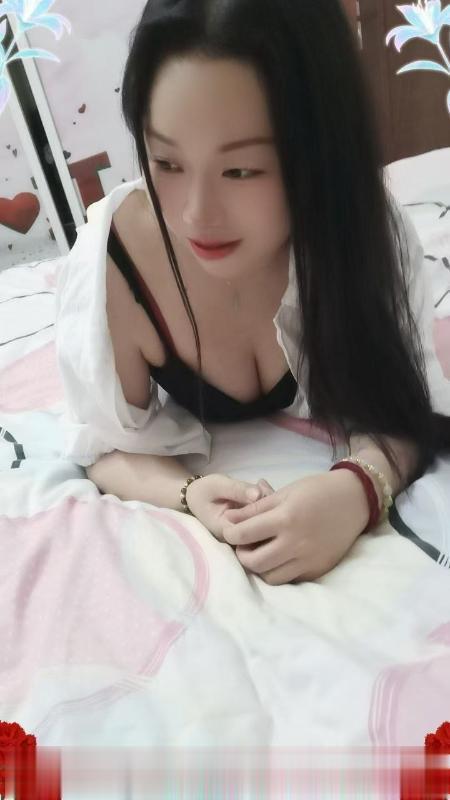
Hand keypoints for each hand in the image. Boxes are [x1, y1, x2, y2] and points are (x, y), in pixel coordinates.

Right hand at [186, 474, 274, 541]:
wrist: (195, 498)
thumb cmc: (204, 492)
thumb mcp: (217, 485)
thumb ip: (237, 490)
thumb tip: (259, 494)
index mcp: (228, 531)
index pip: (255, 526)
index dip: (263, 507)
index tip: (261, 489)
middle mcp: (239, 539)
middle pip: (264, 526)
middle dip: (269, 503)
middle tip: (261, 484)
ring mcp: (245, 536)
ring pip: (267, 522)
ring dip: (269, 502)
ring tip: (261, 484)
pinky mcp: (250, 529)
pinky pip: (264, 518)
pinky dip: (266, 502)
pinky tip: (262, 488)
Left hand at [221, 470, 371, 584]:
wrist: (354, 500)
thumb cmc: (316, 490)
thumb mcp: (284, 493)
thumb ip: (255, 509)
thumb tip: (228, 520)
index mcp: (286, 519)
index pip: (244, 534)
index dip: (231, 534)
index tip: (230, 531)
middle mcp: (297, 543)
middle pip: (255, 563)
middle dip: (242, 555)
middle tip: (243, 545)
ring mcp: (309, 559)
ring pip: (271, 577)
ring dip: (260, 567)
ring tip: (261, 553)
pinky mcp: (319, 569)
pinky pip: (291, 579)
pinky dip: (280, 571)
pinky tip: (280, 557)